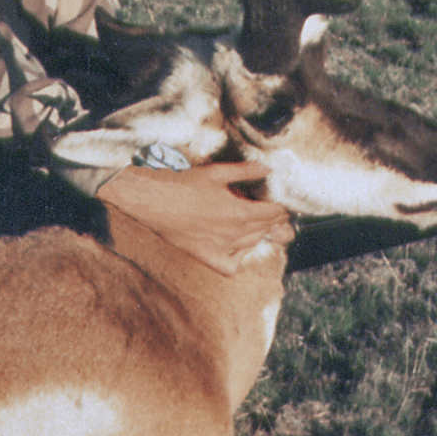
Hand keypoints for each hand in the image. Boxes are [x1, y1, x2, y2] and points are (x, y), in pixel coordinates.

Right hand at [97, 160, 293, 275]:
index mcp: (241, 212)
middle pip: (266, 229)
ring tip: (254, 224)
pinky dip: (238, 258)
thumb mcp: (217, 172)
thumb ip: (246, 171)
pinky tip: (235, 247)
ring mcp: (222, 248)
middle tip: (272, 214)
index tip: (282, 205)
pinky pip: (232, 265)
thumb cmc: (185, 185)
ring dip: (258, 234)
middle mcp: (235, 234)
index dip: (281, 208)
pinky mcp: (208, 257)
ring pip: (252, 244)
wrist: (155, 202)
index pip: (274, 214)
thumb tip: (268, 170)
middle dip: (273, 221)